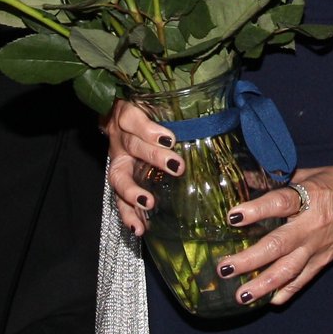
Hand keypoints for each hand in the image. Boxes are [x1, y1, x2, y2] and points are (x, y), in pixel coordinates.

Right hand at [105, 99, 176, 237]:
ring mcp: (116, 159)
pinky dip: (128, 214)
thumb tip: (216, 118)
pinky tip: (139, 227)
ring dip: (132, 192)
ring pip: (118, 176)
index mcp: (127, 115)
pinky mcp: (117, 178)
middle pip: (132, 145)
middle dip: (153, 157)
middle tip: (176, 166)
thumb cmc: (146, 112)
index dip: (149, 129)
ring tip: (148, 203)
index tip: (170, 139)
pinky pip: (117, 198)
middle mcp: (119, 138)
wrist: (116, 118)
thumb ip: (177, 111)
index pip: (133, 118)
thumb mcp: (155, 106)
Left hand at [215, 159, 332, 306]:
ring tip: (241, 294)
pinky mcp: (325, 259)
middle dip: (249, 260)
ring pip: (288, 270)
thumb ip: (279, 180)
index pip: (280, 203)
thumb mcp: (311, 173)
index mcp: (311, 196)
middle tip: (225, 269)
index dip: (256, 210)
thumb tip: (246, 178)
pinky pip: (303, 280)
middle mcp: (313, 225)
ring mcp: (319, 246)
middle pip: (278, 246)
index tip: (232, 216)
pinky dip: (286, 292)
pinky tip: (268, 301)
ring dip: (263, 284)